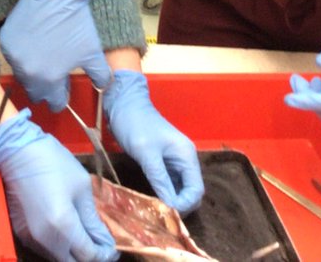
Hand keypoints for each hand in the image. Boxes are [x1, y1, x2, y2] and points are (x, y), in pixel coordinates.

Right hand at [0, 0, 111, 111]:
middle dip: (46, 88)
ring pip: (23, 76)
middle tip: (54, 74)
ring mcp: (14, 58)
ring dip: (33, 73)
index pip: (54, 102)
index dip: (62, 97)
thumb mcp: (93, 52)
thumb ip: (100, 76)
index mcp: (50, 79)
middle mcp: (28, 73)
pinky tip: (33, 44)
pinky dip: (22, 56)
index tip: (64, 90)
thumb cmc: (75, 23)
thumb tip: (102, 88)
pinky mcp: (5, 43)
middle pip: (36, 92)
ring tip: (44, 57)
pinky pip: (13, 59)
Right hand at [0, 110, 118, 261]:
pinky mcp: (22, 233)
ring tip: (85, 236)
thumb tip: (104, 240)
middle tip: (101, 245)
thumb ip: (92, 219)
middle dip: (90, 257)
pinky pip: (45, 249)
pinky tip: (66, 231)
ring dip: (74, 253)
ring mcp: (31, 238)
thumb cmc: (53, 163)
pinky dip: (59, 246)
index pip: (89, 255)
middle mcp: (46, 239)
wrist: (16, 152)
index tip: (113, 247)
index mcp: (63, 225)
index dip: (105, 254)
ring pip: (58, 259)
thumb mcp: (81, 186)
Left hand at [102, 70, 203, 213]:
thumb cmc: (135, 124)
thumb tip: (170, 207)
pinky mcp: (163, 163)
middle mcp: (185, 160)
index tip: (167, 214)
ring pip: (180, 190)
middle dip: (179, 206)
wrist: (123, 104)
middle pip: (191, 192)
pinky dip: (164, 194)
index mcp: (187, 155)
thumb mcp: (147, 153)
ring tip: (156, 213)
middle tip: (160, 217)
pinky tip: (153, 202)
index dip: (185, 205)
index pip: (196, 190)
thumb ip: (160, 179)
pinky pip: (169, 184)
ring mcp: (175, 162)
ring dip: (171, 202)